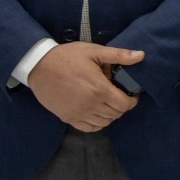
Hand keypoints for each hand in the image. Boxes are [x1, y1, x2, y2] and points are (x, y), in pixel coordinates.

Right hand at [28, 43, 144, 131]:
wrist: (39, 66)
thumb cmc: (67, 57)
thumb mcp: (94, 51)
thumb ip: (119, 55)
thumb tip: (141, 56)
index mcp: (99, 90)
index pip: (124, 104)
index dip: (132, 101)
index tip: (131, 94)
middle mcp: (90, 105)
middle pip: (116, 114)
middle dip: (122, 106)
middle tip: (119, 95)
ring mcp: (78, 114)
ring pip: (104, 123)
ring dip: (110, 115)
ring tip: (108, 102)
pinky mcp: (68, 118)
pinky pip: (89, 128)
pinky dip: (97, 123)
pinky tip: (96, 112)